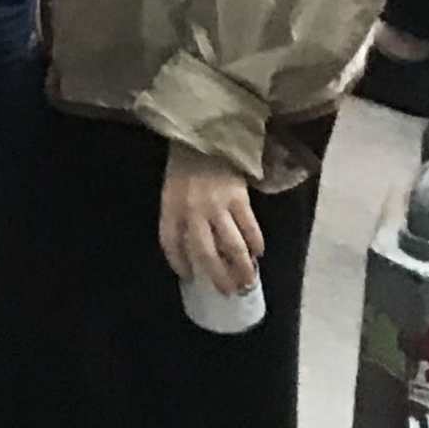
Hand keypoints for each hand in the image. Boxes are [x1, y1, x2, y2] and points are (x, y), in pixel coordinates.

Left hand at [158, 148, 261, 298]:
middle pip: (204, 253)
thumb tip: (196, 248)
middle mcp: (191, 210)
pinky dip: (256, 245)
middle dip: (217, 276)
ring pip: (232, 247)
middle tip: (227, 291)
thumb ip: (180, 215)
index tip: (189, 277)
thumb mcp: (172, 189)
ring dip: (241, 269)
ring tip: (247, 282)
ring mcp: (217, 206)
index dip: (179, 263)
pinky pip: (250, 229)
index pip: (170, 243)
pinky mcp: (239, 199)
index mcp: (170, 206)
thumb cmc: (186, 163)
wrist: (206, 135)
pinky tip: (258, 254)